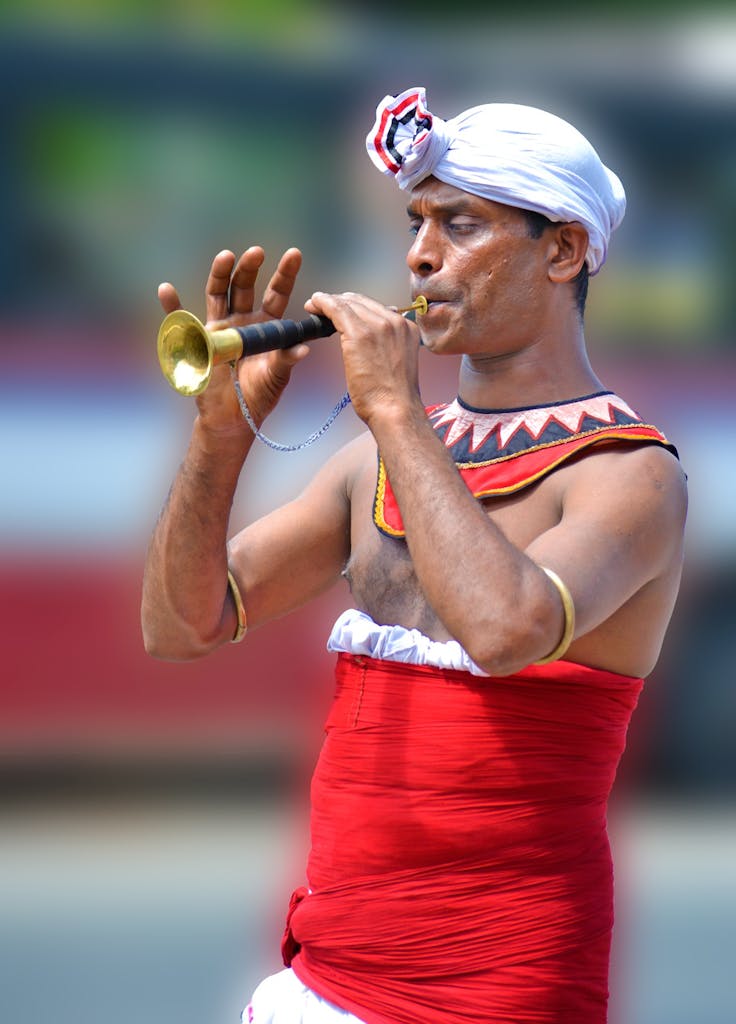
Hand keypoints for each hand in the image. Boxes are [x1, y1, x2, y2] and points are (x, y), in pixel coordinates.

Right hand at [158, 247, 309, 438]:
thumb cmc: (259, 396)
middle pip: (244, 287)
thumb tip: (302, 348)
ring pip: (217, 294)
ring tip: (226, 256)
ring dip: (220, 274)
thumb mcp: (276, 377)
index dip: (285, 274)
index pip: (276, 294)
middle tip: (257, 252)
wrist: (234, 418)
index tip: (294, 253)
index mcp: (265, 326)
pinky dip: (172, 307)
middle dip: (250, 268)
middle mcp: (241, 321)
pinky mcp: (198, 341)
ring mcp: (218, 328)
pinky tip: (166, 290)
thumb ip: (285, 360)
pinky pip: (181, 321)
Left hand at [305, 291, 421, 426]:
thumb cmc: (393, 398)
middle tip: (322, 304)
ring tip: (314, 305)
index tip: (341, 308)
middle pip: (362, 301)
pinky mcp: (360, 334)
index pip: (376, 308)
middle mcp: (395, 321)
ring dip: (328, 301)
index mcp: (406, 328)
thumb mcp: (396, 365)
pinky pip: (337, 310)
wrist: (396, 410)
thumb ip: (387, 348)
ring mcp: (378, 325)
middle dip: (340, 301)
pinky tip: (313, 305)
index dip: (355, 305)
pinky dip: (323, 304)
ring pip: (348, 303)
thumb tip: (371, 346)